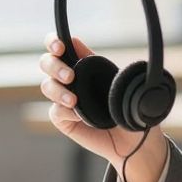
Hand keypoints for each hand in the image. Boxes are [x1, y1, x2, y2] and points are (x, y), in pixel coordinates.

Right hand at [38, 32, 165, 168]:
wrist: (135, 139)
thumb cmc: (129, 106)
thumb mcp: (119, 80)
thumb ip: (97, 62)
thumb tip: (77, 42)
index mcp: (83, 64)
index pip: (59, 46)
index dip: (53, 42)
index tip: (60, 47)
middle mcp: (70, 79)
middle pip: (46, 63)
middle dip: (54, 66)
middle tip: (70, 76)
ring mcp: (65, 99)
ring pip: (47, 86)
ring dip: (58, 91)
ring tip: (74, 100)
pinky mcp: (64, 120)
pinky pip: (55, 112)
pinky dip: (64, 112)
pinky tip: (79, 117)